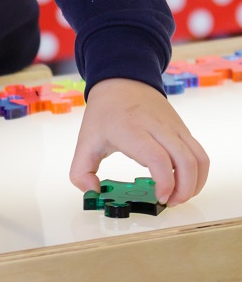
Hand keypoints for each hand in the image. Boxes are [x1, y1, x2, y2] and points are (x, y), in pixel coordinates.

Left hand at [70, 77, 209, 204]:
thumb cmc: (104, 112)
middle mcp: (157, 127)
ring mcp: (173, 127)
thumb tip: (93, 192)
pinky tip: (184, 183)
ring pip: (199, 158)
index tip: (159, 197)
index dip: (165, 183)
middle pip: (185, 161)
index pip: (158, 158)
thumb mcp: (85, 140)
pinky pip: (200, 153)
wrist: (120, 80)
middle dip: (184, 190)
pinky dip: (198, 173)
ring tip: (179, 195)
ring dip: (195, 183)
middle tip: (169, 202)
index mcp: (131, 130)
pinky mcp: (182, 129)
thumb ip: (81, 170)